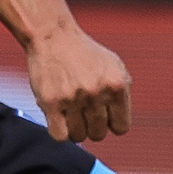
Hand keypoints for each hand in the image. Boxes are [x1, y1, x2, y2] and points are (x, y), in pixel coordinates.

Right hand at [28, 25, 131, 142]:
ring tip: (70, 112)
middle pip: (99, 134)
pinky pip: (60, 137)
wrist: (53, 36)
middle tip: (83, 110)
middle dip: (91, 126)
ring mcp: (73, 98)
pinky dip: (59, 132)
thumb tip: (120, 124)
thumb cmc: (84, 54)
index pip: (121, 128)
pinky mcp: (50, 102)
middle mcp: (97, 92)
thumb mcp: (114, 67)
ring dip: (74, 129)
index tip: (102, 114)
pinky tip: (58, 118)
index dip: (111, 124)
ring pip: (79, 137)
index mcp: (117, 85)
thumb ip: (122, 95)